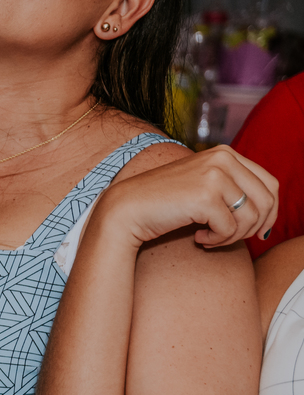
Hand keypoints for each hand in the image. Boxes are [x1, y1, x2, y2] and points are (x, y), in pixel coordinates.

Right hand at [96, 146, 277, 249]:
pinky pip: (230, 229)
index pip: (269, 183)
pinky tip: (198, 237)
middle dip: (253, 227)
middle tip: (229, 239)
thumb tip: (268, 210)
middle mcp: (223, 158)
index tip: (256, 232)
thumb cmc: (162, 204)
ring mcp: (215, 175)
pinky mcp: (206, 196)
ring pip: (250, 217)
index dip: (269, 212)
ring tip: (211, 238)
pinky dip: (217, 240)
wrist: (126, 210)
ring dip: (233, 236)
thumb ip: (231, 188)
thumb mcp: (201, 187)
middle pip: (266, 201)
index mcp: (224, 153)